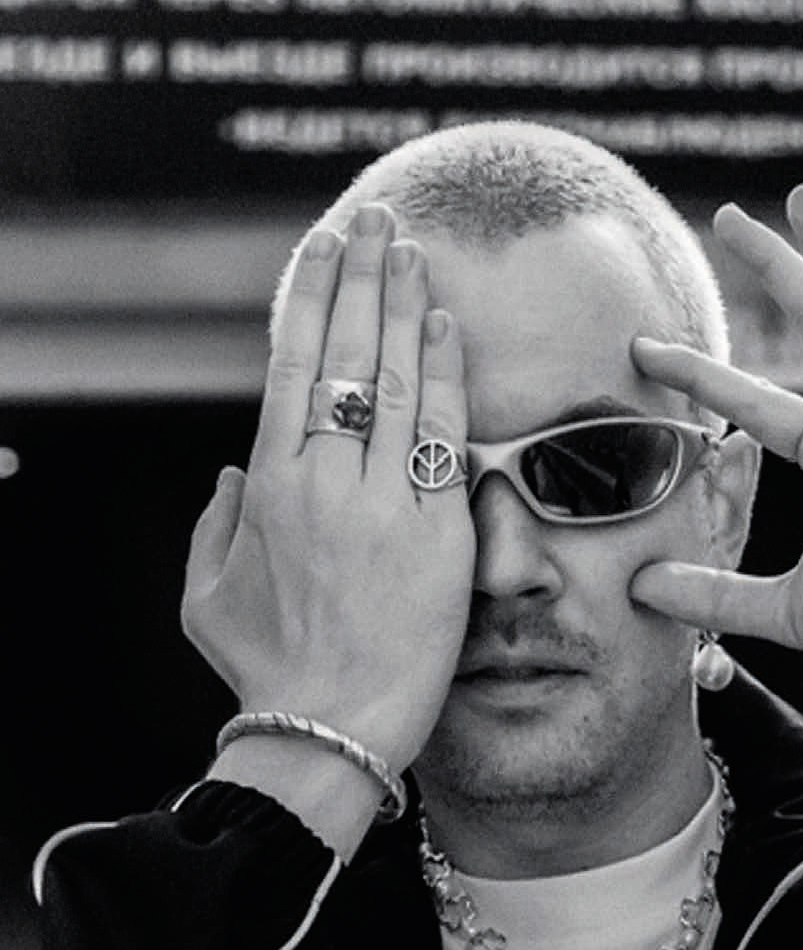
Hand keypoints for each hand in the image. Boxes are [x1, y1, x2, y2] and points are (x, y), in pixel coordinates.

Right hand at [182, 204, 474, 771]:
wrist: (331, 730)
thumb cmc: (266, 669)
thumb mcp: (206, 595)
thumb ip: (211, 525)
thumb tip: (231, 472)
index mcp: (268, 485)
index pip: (293, 365)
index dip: (312, 299)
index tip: (326, 249)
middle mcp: (325, 479)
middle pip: (349, 354)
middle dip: (364, 277)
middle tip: (379, 220)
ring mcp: (385, 501)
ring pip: (399, 380)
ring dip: (407, 306)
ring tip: (415, 251)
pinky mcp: (440, 531)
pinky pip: (446, 435)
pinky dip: (448, 375)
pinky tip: (449, 326)